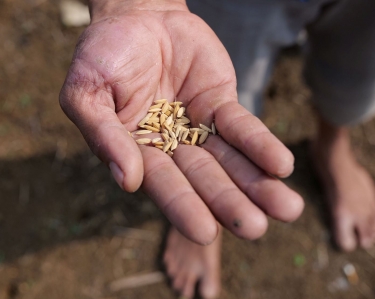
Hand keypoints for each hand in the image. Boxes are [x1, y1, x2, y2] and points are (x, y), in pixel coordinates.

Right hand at [60, 0, 303, 244]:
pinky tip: (282, 165)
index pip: (162, 183)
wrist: (134, 14)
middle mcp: (170, 147)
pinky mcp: (220, 103)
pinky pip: (242, 126)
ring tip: (288, 209)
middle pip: (204, 179)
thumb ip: (104, 135)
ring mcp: (198, 126)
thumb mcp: (86, 93)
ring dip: (258, 185)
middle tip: (256, 229)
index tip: (205, 231)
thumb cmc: (102, 55)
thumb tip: (128, 182)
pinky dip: (261, 144)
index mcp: (136, 152)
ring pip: (230, 160)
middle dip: (229, 203)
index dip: (183, 206)